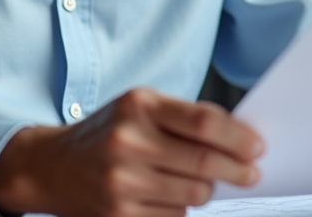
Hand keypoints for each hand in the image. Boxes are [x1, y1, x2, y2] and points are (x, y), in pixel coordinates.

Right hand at [0, 88, 263, 216]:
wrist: (52, 166)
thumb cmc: (109, 131)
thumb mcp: (140, 107)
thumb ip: (184, 118)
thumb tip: (240, 139)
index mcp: (139, 105)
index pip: (204, 123)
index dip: (239, 138)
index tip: (258, 147)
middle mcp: (128, 141)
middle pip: (205, 162)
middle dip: (237, 170)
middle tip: (252, 172)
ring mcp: (122, 182)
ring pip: (194, 195)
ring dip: (208, 191)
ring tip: (206, 182)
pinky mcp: (119, 215)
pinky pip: (174, 216)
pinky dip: (182, 208)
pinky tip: (171, 196)